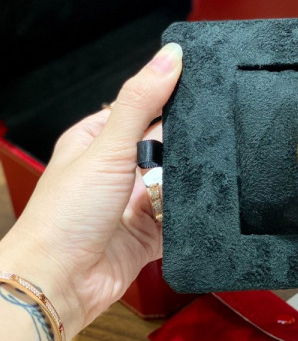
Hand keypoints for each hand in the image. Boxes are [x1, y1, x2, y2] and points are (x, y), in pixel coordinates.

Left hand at [6, 38, 182, 340]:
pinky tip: (185, 215)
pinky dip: (183, 221)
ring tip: (178, 187)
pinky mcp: (143, 240)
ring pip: (171, 187)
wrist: (58, 283)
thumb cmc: (63, 218)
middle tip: (187, 152)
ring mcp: (127, 206)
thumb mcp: (107, 146)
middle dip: (178, 152)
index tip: (195, 94)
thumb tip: (171, 57)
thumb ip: (141, 100)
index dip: (165, 102)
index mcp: (94, 139)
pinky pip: (175, 224)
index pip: (139, 109)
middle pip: (160, 149)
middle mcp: (111, 172)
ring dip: (180, 188)